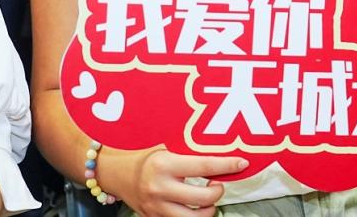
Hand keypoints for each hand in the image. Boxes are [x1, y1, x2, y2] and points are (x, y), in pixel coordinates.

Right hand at [128, 151, 247, 216]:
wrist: (115, 173)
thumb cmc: (144, 156)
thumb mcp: (165, 147)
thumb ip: (188, 151)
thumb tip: (220, 150)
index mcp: (165, 165)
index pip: (206, 166)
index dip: (227, 166)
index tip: (242, 164)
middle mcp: (161, 188)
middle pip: (204, 198)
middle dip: (218, 191)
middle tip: (217, 184)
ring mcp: (157, 207)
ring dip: (208, 210)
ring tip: (207, 199)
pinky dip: (192, 216)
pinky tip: (194, 207)